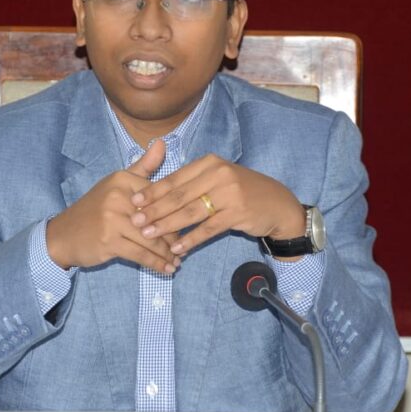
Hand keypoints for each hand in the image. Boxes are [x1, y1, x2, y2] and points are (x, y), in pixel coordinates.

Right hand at [46, 139, 179, 274]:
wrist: (64, 235)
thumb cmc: (95, 209)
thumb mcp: (117, 184)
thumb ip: (143, 166)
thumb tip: (163, 142)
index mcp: (123, 180)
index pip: (160, 196)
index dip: (175, 212)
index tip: (185, 224)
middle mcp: (118, 196)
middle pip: (158, 218)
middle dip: (174, 236)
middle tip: (186, 247)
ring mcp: (113, 219)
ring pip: (152, 239)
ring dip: (168, 253)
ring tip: (178, 262)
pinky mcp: (110, 241)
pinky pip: (141, 254)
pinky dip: (157, 264)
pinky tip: (167, 269)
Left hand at [129, 155, 306, 256]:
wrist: (277, 204)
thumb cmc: (242, 191)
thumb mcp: (218, 178)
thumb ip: (191, 182)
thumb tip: (157, 192)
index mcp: (209, 163)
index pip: (175, 178)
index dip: (152, 191)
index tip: (133, 201)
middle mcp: (218, 174)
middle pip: (179, 195)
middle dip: (155, 209)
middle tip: (135, 221)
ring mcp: (229, 194)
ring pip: (191, 212)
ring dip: (167, 225)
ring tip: (150, 235)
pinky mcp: (237, 213)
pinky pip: (208, 228)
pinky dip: (191, 239)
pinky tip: (178, 248)